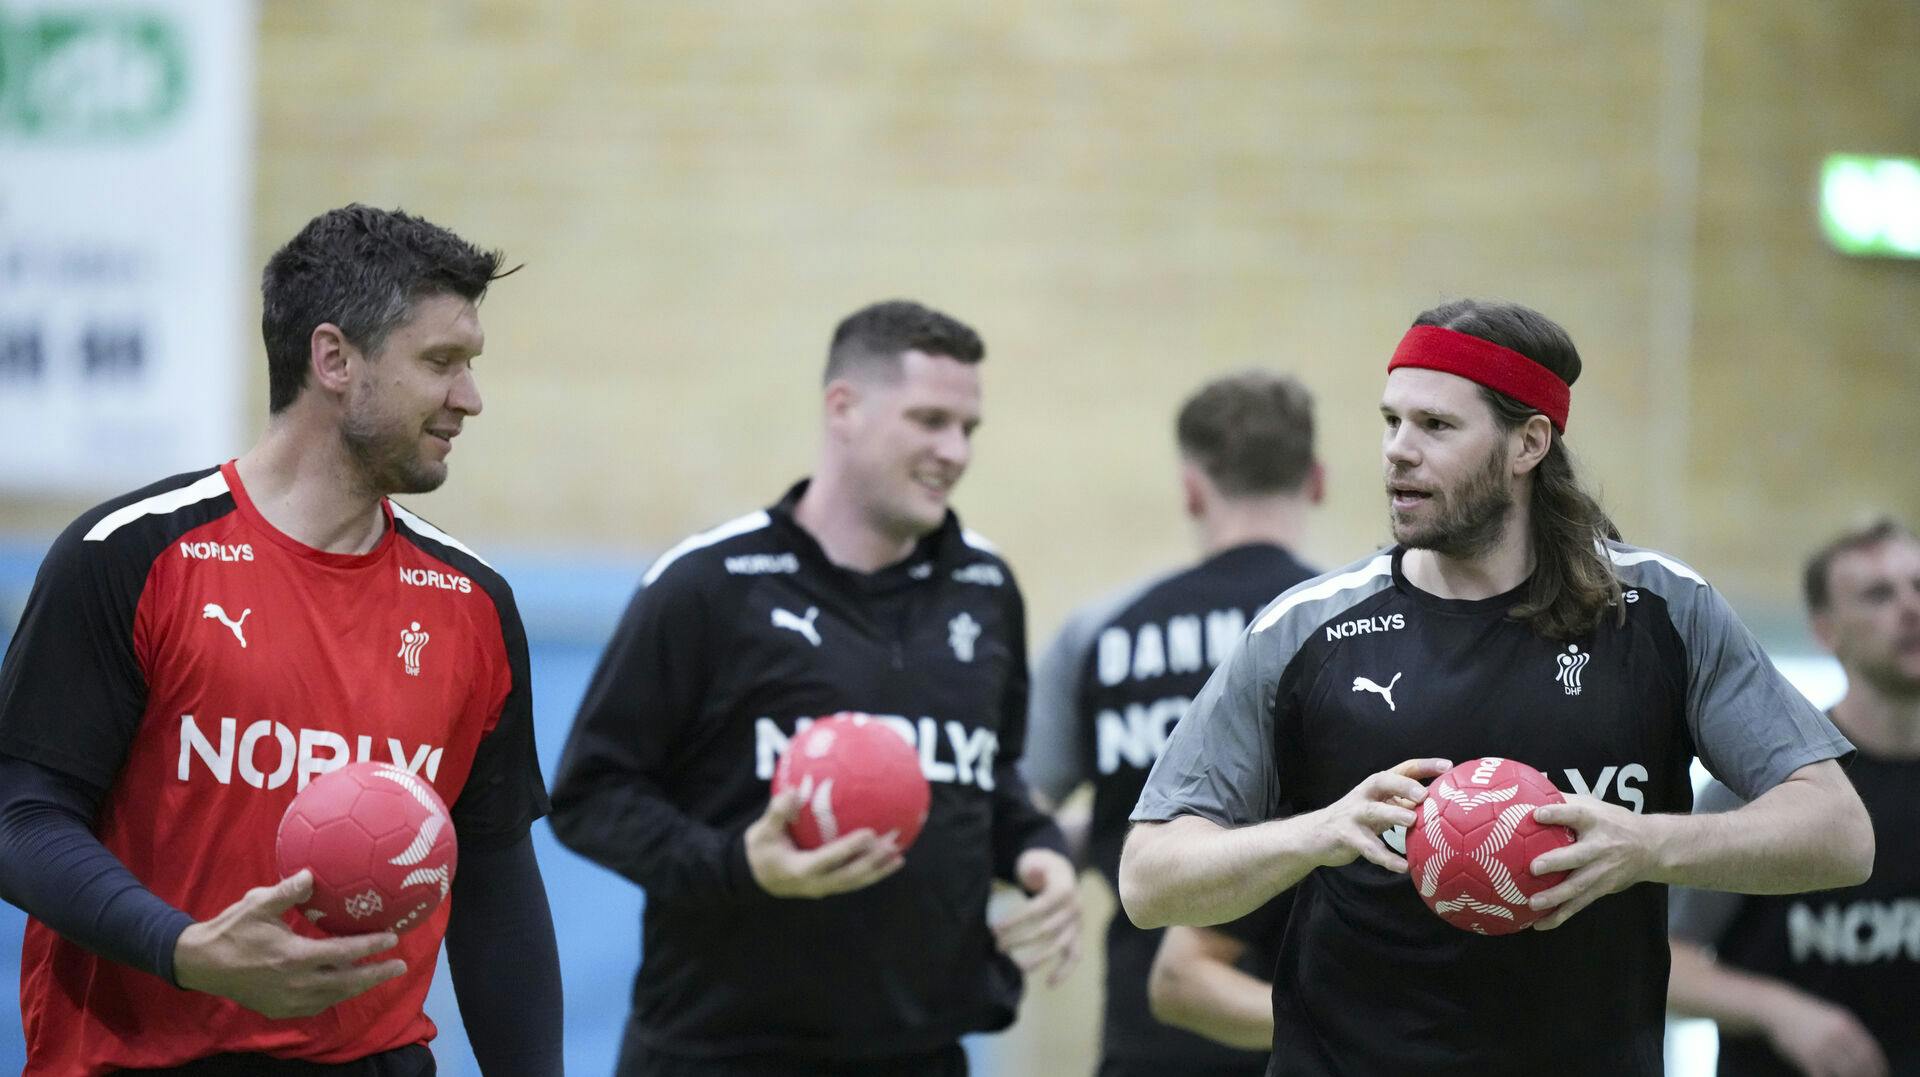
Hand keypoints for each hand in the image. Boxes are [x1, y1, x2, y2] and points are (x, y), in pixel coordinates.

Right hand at [172, 870, 405, 1018]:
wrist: (201, 964)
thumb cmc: (232, 930)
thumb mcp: (258, 904)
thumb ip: (287, 891)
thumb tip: (312, 873)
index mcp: (294, 957)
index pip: (343, 953)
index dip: (370, 946)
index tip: (392, 938)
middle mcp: (296, 984)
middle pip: (347, 982)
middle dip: (377, 974)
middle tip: (401, 965)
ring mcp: (288, 1000)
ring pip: (334, 996)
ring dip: (358, 986)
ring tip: (380, 974)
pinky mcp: (280, 1009)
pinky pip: (317, 1004)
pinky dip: (335, 994)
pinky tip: (345, 983)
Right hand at [744, 789, 903, 898]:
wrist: (754, 878)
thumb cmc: (760, 849)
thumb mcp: (762, 832)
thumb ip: (777, 813)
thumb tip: (794, 790)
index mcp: (799, 870)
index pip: (828, 859)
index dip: (849, 848)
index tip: (869, 833)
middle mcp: (815, 884)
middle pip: (849, 876)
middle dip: (872, 862)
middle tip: (892, 845)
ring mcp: (823, 888)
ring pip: (855, 882)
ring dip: (878, 870)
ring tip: (899, 857)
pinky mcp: (828, 887)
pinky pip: (853, 880)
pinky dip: (872, 872)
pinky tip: (890, 861)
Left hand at [990, 848, 1080, 986]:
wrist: (1063, 872)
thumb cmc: (1044, 867)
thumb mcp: (1038, 859)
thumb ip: (1033, 866)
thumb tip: (1031, 875)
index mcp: (1063, 889)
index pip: (1038, 909)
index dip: (1017, 919)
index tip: (996, 929)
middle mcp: (1074, 908)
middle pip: (1047, 929)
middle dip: (1021, 939)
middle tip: (999, 946)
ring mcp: (1077, 923)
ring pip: (1060, 944)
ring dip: (1040, 958)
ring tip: (1020, 968)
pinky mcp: (1077, 934)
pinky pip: (1074, 956)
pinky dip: (1065, 971)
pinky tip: (1050, 983)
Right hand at [1306, 758, 1451, 872]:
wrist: (1317, 834)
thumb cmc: (1358, 819)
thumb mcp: (1380, 806)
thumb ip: (1404, 804)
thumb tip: (1442, 806)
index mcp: (1377, 785)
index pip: (1403, 768)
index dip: (1425, 766)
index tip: (1448, 767)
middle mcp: (1365, 795)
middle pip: (1383, 781)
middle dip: (1404, 785)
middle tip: (1425, 795)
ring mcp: (1354, 815)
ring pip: (1373, 811)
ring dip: (1393, 815)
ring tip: (1412, 822)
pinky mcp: (1347, 836)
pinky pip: (1369, 848)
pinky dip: (1386, 857)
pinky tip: (1403, 866)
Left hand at [1526, 795, 1654, 929]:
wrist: (1651, 848)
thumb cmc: (1613, 822)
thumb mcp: (1595, 806)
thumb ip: (1566, 802)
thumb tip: (1528, 793)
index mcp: (1596, 822)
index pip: (1576, 815)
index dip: (1557, 814)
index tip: (1536, 814)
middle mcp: (1600, 847)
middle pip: (1578, 856)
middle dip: (1556, 863)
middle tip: (1534, 867)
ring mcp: (1602, 872)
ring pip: (1578, 887)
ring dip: (1555, 897)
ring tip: (1533, 903)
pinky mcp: (1601, 889)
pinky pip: (1579, 904)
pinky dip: (1559, 916)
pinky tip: (1539, 924)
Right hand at [1763, 993, 1887, 1076]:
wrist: (1777, 1009)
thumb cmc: (1806, 1016)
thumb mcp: (1832, 1018)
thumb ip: (1849, 1033)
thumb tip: (1868, 1054)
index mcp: (1845, 1025)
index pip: (1870, 1052)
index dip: (1878, 1067)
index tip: (1881, 1075)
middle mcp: (1836, 1035)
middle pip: (1860, 1065)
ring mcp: (1822, 1046)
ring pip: (1845, 1073)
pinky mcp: (1808, 1056)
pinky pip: (1825, 1076)